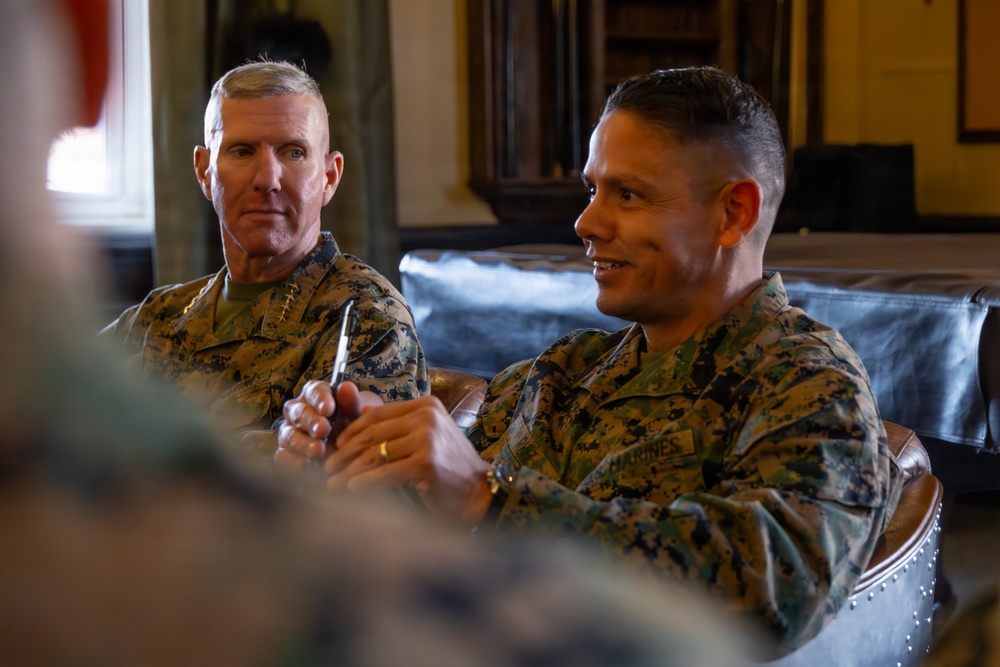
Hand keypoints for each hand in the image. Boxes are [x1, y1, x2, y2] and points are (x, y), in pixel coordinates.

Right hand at [274, 381, 382, 472]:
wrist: (348, 455)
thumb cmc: (351, 428)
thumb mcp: (356, 416)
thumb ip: (351, 402)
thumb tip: (346, 387)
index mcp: (315, 396)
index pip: (314, 391)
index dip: (320, 399)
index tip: (328, 409)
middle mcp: (298, 411)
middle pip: (298, 412)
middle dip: (311, 421)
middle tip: (324, 430)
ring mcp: (289, 432)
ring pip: (289, 434)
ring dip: (303, 442)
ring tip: (319, 450)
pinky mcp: (285, 454)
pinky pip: (284, 456)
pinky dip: (294, 460)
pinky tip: (307, 464)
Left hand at [326, 396, 492, 523]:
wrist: (479, 492)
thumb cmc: (450, 467)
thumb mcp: (428, 436)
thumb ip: (400, 426)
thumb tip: (361, 418)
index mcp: (426, 406)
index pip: (379, 414)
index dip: (353, 430)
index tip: (337, 446)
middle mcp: (427, 418)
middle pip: (373, 434)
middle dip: (346, 453)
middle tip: (328, 467)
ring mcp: (427, 440)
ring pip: (375, 454)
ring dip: (349, 471)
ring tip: (333, 483)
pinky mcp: (425, 464)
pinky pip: (384, 473)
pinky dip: (364, 482)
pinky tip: (351, 489)